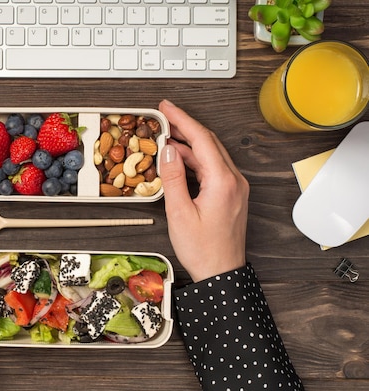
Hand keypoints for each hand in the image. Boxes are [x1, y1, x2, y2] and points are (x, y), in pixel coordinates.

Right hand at [158, 100, 248, 281]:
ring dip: (190, 143)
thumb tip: (168, 149)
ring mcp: (235, 187)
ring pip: (211, 154)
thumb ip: (173, 177)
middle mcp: (234, 180)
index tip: (166, 107)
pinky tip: (180, 158)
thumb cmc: (202, 250)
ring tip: (166, 136)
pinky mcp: (231, 194)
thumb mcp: (179, 212)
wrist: (222, 274)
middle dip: (186, 126)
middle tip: (164, 115)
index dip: (182, 119)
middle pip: (209, 142)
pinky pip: (213, 168)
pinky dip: (196, 159)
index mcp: (223, 181)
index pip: (202, 139)